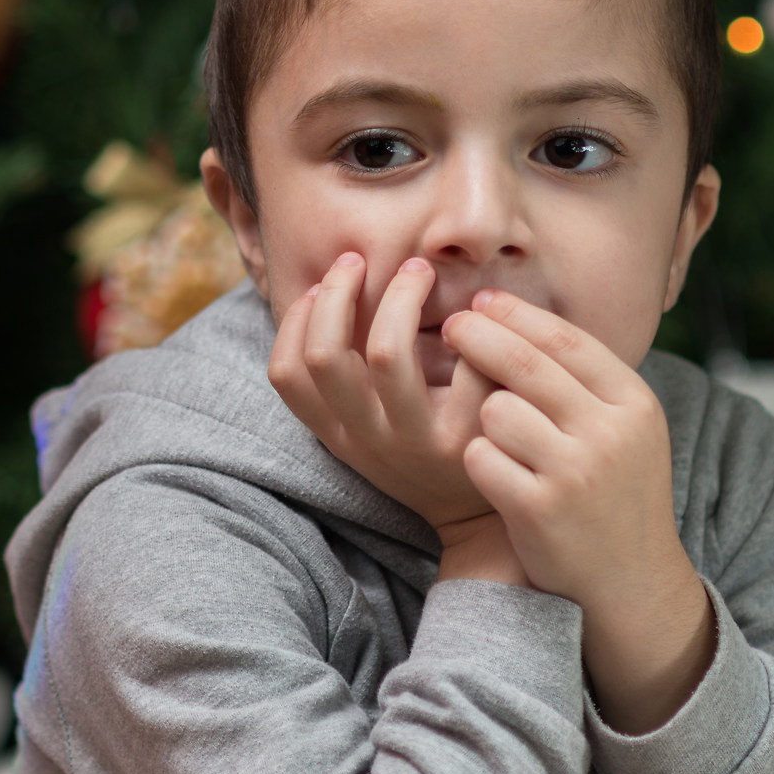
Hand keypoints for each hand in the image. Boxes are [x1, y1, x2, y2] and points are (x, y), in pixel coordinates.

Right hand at [267, 256, 521, 577]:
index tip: (317, 286)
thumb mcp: (374, 430)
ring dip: (400, 294)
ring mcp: (415, 441)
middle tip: (359, 261)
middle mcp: (369, 440)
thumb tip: (326, 294)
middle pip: (327, 355)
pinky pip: (462, 362)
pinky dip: (469, 325)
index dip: (295, 321)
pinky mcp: (466, 438)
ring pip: (386, 351)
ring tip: (419, 269)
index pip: (287, 377)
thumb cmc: (427, 451)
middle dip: (338, 293)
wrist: (487, 512)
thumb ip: (350, 383)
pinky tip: (474, 313)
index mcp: (339, 435)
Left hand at [443, 292, 714, 732]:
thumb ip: (585, 381)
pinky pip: (480, 457)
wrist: (631, 584)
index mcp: (634, 404)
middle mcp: (609, 433)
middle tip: (450, 327)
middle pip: (524, 363)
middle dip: (478, 337)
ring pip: (495, 410)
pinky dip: (479, 462)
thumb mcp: (627, 432)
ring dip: (485, 420)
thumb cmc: (617, 496)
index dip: (517, 314)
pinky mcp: (537, 510)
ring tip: (503, 442)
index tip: (482, 301)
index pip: (567, 339)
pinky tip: (496, 477)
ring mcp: (573, 473)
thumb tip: (513, 315)